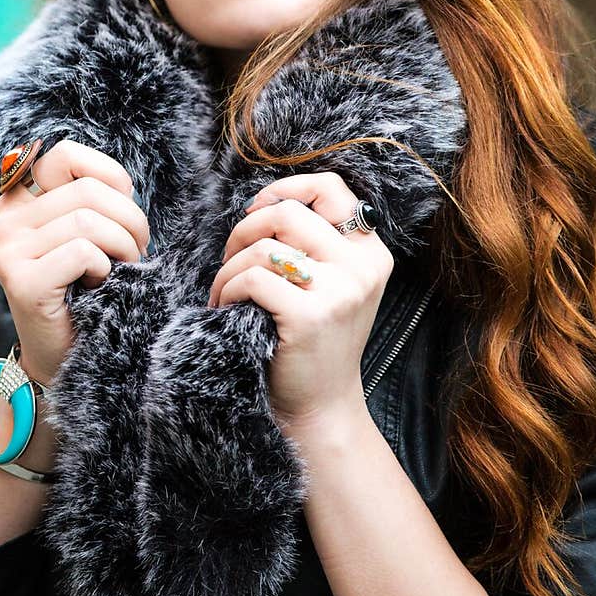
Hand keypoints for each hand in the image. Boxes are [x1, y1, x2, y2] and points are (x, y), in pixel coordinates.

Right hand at [0, 139, 149, 387]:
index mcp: (17, 199)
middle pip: (86, 190)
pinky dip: (105, 268)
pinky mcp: (20, 280)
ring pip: (87, 221)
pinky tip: (98, 285)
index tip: (123, 209)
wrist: (63, 355)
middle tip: (135, 250)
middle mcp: (3, 219)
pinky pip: (82, 252)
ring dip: (122, 246)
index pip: (65, 155)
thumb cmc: (84, 287)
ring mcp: (6, 250)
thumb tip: (119, 183)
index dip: (110, 177)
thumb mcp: (87, 232)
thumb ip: (91, 198)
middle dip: (129, 219)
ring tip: (120, 268)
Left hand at [207, 172, 393, 433]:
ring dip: (229, 268)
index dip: (286, 188)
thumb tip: (264, 203)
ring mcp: (339, 292)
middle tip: (231, 258)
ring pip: (264, 247)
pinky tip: (226, 308)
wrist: (321, 407)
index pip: (331, 189)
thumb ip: (316, 244)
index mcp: (371, 253)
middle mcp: (362, 268)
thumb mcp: (334, 285)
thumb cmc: (315, 342)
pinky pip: (252, 280)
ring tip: (224, 292)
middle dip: (245, 230)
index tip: (257, 211)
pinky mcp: (309, 316)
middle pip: (287, 213)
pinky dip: (227, 290)